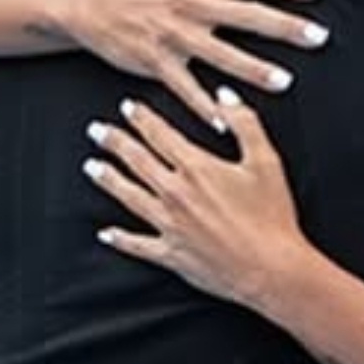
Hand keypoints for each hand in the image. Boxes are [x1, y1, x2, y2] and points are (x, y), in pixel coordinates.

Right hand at [66, 0, 329, 126]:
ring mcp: (175, 34)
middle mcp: (193, 3)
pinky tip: (225, 123)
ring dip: (253, 69)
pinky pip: (184, 87)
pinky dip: (203, 106)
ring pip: (221, 53)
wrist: (98, 4)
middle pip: (246, 14)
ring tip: (284, 83)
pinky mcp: (156, 61)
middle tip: (319, 38)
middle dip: (284, 27)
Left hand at [83, 90, 306, 307]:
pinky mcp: (171, 254)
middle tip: (96, 130)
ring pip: (129, 197)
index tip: (127, 107)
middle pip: (136, 161)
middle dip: (114, 142)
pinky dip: (120, 239)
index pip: (159, 134)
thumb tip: (224, 94)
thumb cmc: (272, 217)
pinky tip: (106, 233)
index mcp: (196, 168)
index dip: (141, 118)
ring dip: (108, 179)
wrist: (270, 269)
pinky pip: (138, 245)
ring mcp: (169, 225)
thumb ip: (244, 122)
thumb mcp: (266, 161)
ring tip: (91, 167)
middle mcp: (175, 194)